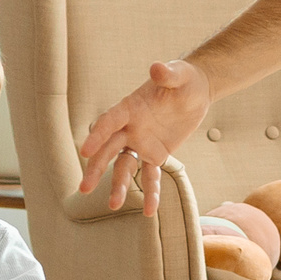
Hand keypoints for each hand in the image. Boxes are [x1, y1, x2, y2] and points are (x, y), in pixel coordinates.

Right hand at [78, 59, 210, 216]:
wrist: (196, 91)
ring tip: (112, 205)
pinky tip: (150, 212)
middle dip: (96, 168)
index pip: (109, 122)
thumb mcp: (179, 74)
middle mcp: (130, 128)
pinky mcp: (156, 155)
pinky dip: (151, 192)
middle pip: (108, 150)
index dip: (97, 135)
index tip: (85, 151)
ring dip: (118, 186)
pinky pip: (151, 176)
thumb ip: (168, 74)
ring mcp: (141, 143)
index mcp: (130, 107)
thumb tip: (157, 67)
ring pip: (124, 167)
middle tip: (84, 187)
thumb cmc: (184, 79)